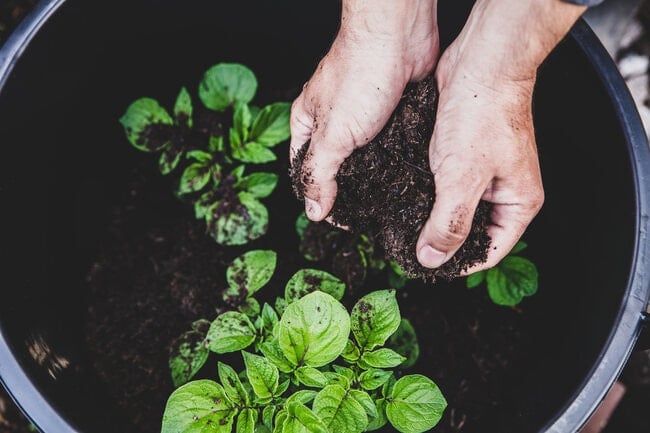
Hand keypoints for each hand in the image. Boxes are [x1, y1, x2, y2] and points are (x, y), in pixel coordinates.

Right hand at [290, 0, 437, 220]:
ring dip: (375, 178)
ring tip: (390, 201)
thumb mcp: (333, 134)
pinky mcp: (390, 116)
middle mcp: (333, 123)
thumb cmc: (360, 74)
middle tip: (368, 215)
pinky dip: (395, 161)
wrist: (400, 37)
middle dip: (349, 191)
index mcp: (307, 124)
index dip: (318, 198)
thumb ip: (319, 174)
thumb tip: (313, 210)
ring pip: (365, 159)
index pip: (304, 172)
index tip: (340, 220)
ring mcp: (363, 120)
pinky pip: (388, 147)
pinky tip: (405, 177)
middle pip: (335, 168)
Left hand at [415, 0, 584, 271]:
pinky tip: (402, 198)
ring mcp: (482, 173)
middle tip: (408, 249)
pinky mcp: (461, 155)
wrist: (479, 63)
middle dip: (442, 241)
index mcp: (518, 203)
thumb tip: (432, 259)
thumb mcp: (463, 178)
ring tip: (400, 227)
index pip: (490, 252)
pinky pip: (443, 185)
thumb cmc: (483, 115)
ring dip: (430, 217)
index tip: (426, 267)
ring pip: (454, 208)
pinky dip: (425, 193)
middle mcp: (502, 191)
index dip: (459, 265)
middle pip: (471, 233)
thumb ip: (448, 223)